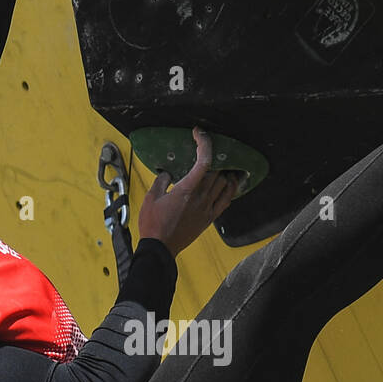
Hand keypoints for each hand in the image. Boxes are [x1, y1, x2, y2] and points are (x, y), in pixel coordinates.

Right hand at [137, 128, 240, 257]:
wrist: (160, 248)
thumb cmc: (153, 224)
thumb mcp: (151, 198)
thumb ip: (161, 181)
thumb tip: (168, 173)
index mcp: (186, 190)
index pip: (203, 162)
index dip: (204, 144)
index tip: (198, 133)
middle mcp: (201, 198)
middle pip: (217, 171)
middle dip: (214, 157)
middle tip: (208, 151)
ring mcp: (207, 209)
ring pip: (225, 184)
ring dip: (224, 172)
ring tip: (221, 165)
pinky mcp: (210, 218)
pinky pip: (226, 201)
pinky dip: (230, 189)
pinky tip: (229, 184)